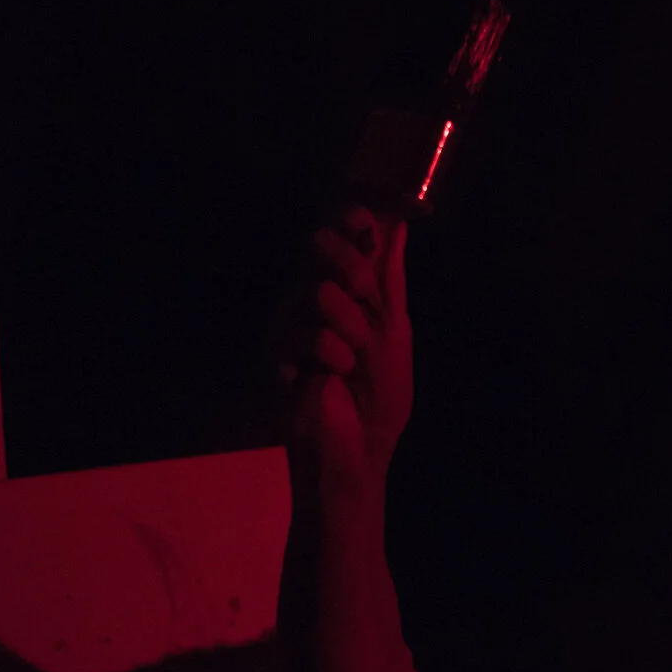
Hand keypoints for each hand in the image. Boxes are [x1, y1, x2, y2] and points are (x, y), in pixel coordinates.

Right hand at [269, 205, 411, 494]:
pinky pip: (311, 336)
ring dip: (352, 328)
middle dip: (352, 266)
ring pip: (318, 290)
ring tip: (353, 359)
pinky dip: (335, 359)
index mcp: (337, 289)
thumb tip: (397, 224)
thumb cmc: (378, 396)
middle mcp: (306, 299)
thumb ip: (389, 279)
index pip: (333, 233)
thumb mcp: (394, 330)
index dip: (349, 219)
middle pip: (318, 244)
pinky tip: (333, 379)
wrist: (361, 452)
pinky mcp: (274, 356)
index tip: (367, 223)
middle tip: (365, 296)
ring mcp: (287, 326)